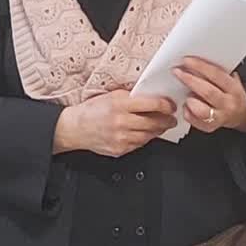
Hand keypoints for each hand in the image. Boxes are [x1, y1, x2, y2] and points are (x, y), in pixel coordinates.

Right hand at [53, 90, 175, 157]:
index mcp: (120, 104)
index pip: (152, 104)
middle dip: (167, 120)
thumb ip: (130, 96)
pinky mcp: (120, 149)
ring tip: (161, 125)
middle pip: (154, 122)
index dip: (166, 105)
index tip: (170, 105)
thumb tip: (151, 96)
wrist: (74, 128)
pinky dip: (145, 138)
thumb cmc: (91, 110)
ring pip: (149, 135)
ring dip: (158, 130)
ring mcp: (121, 137)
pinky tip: (145, 133)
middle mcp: (121, 121)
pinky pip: (139, 144)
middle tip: (171, 117)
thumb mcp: (111, 96)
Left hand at [173, 58, 245, 133]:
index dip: (200, 66)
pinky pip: (194, 120)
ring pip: (201, 110)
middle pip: (207, 91)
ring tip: (185, 94)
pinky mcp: (210, 127)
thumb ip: (216, 72)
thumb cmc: (230, 93)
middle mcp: (228, 104)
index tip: (186, 60)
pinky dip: (187, 111)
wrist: (241, 115)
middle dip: (189, 80)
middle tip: (176, 71)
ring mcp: (220, 117)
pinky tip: (186, 105)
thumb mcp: (230, 80)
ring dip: (190, 100)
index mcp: (234, 89)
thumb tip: (194, 60)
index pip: (216, 75)